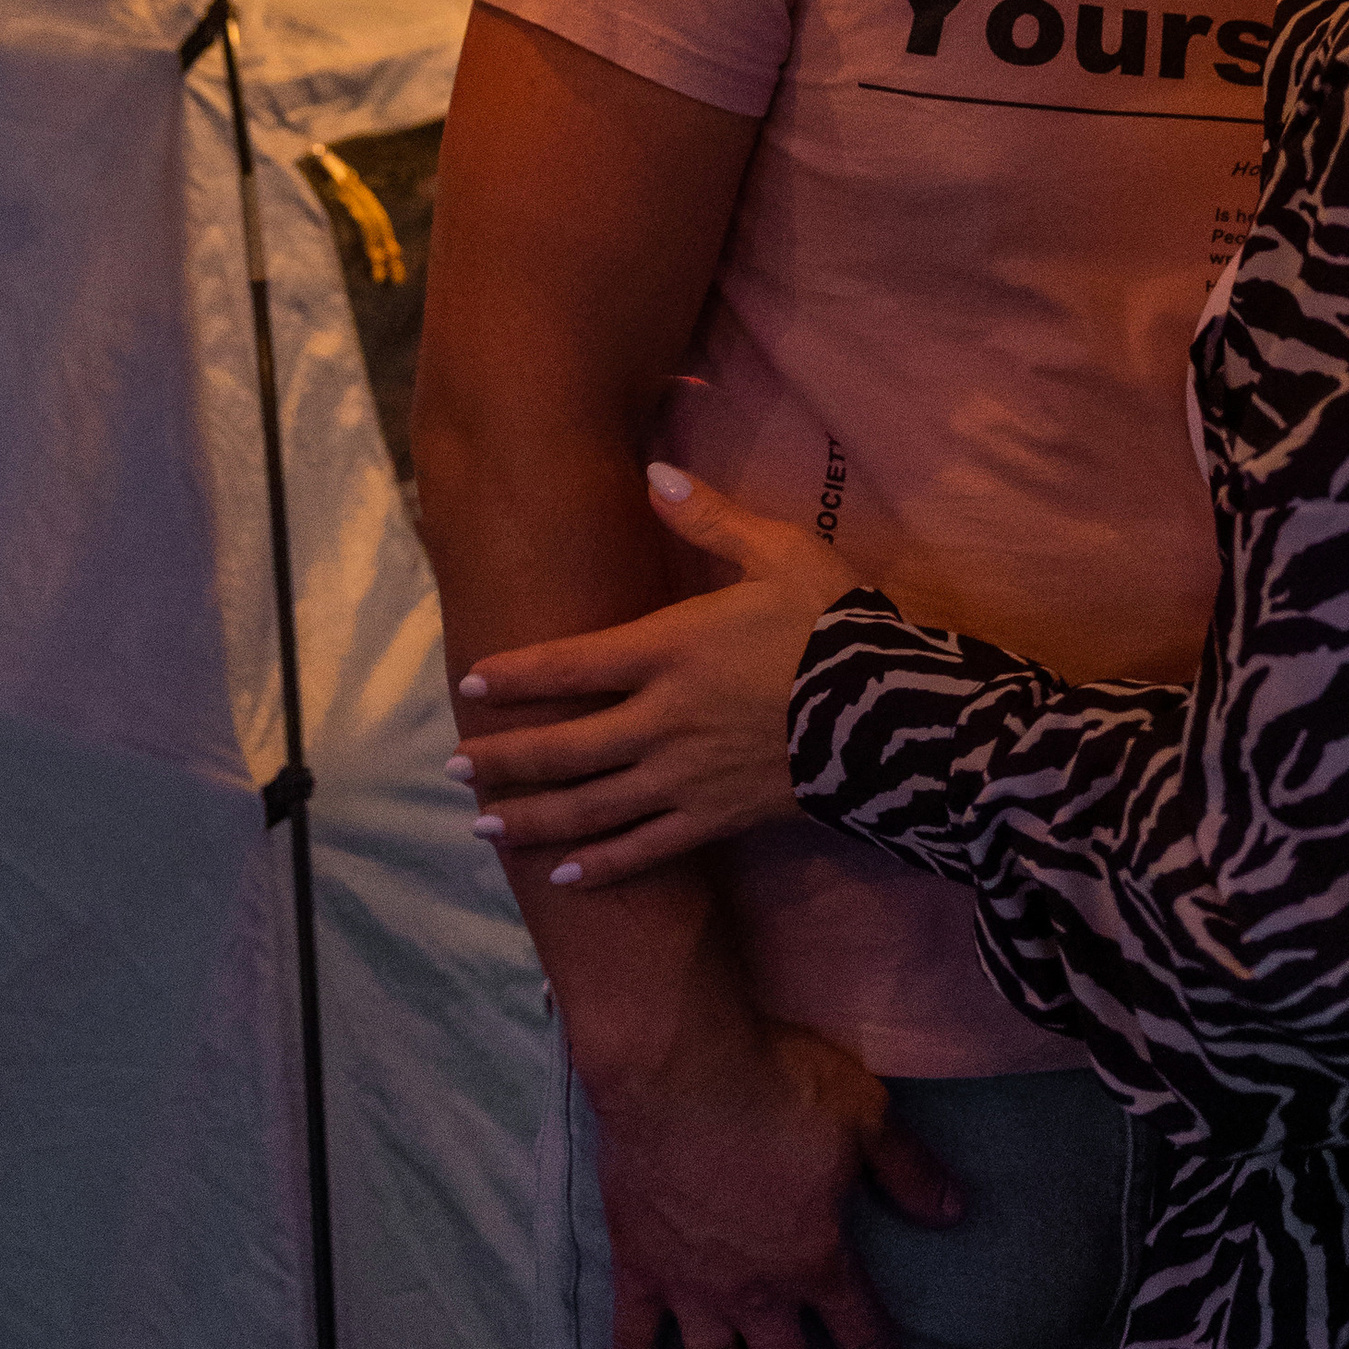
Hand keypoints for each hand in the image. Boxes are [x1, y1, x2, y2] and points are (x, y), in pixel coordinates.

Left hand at [455, 466, 855, 890]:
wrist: (895, 714)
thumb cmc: (834, 624)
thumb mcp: (780, 553)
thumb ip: (711, 518)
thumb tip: (653, 472)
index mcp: (670, 650)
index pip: (571, 664)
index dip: (516, 676)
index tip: (471, 684)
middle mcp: (663, 721)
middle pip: (564, 748)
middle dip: (503, 760)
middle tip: (453, 768)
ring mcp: (686, 779)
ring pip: (591, 808)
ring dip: (532, 819)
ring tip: (483, 828)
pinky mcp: (716, 819)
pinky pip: (646, 850)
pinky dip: (602, 866)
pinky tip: (565, 876)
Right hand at [586, 1015, 962, 1348]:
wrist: (680, 1064)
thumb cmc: (775, 1082)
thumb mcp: (864, 1114)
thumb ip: (908, 1170)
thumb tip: (955, 1212)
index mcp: (817, 1258)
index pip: (861, 1333)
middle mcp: (758, 1292)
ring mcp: (694, 1287)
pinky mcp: (640, 1268)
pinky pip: (634, 1342)